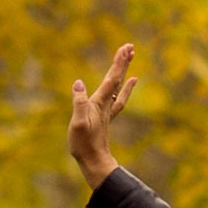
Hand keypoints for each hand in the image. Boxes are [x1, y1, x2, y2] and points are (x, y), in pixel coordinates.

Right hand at [69, 42, 137, 189]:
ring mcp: (106, 110)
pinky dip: (124, 88)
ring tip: (130, 58)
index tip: (125, 48)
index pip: (111, 79)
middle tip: (130, 46)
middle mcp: (105, 104)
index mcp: (99, 103)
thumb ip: (79, 103)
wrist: (94, 161)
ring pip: (118, 86)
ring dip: (123, 71)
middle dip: (123, 62)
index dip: (118, 64)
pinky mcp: (105, 116)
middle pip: (117, 79)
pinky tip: (130, 82)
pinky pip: (117, 98)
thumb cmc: (83, 144)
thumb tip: (78, 83)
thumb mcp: (77, 123)